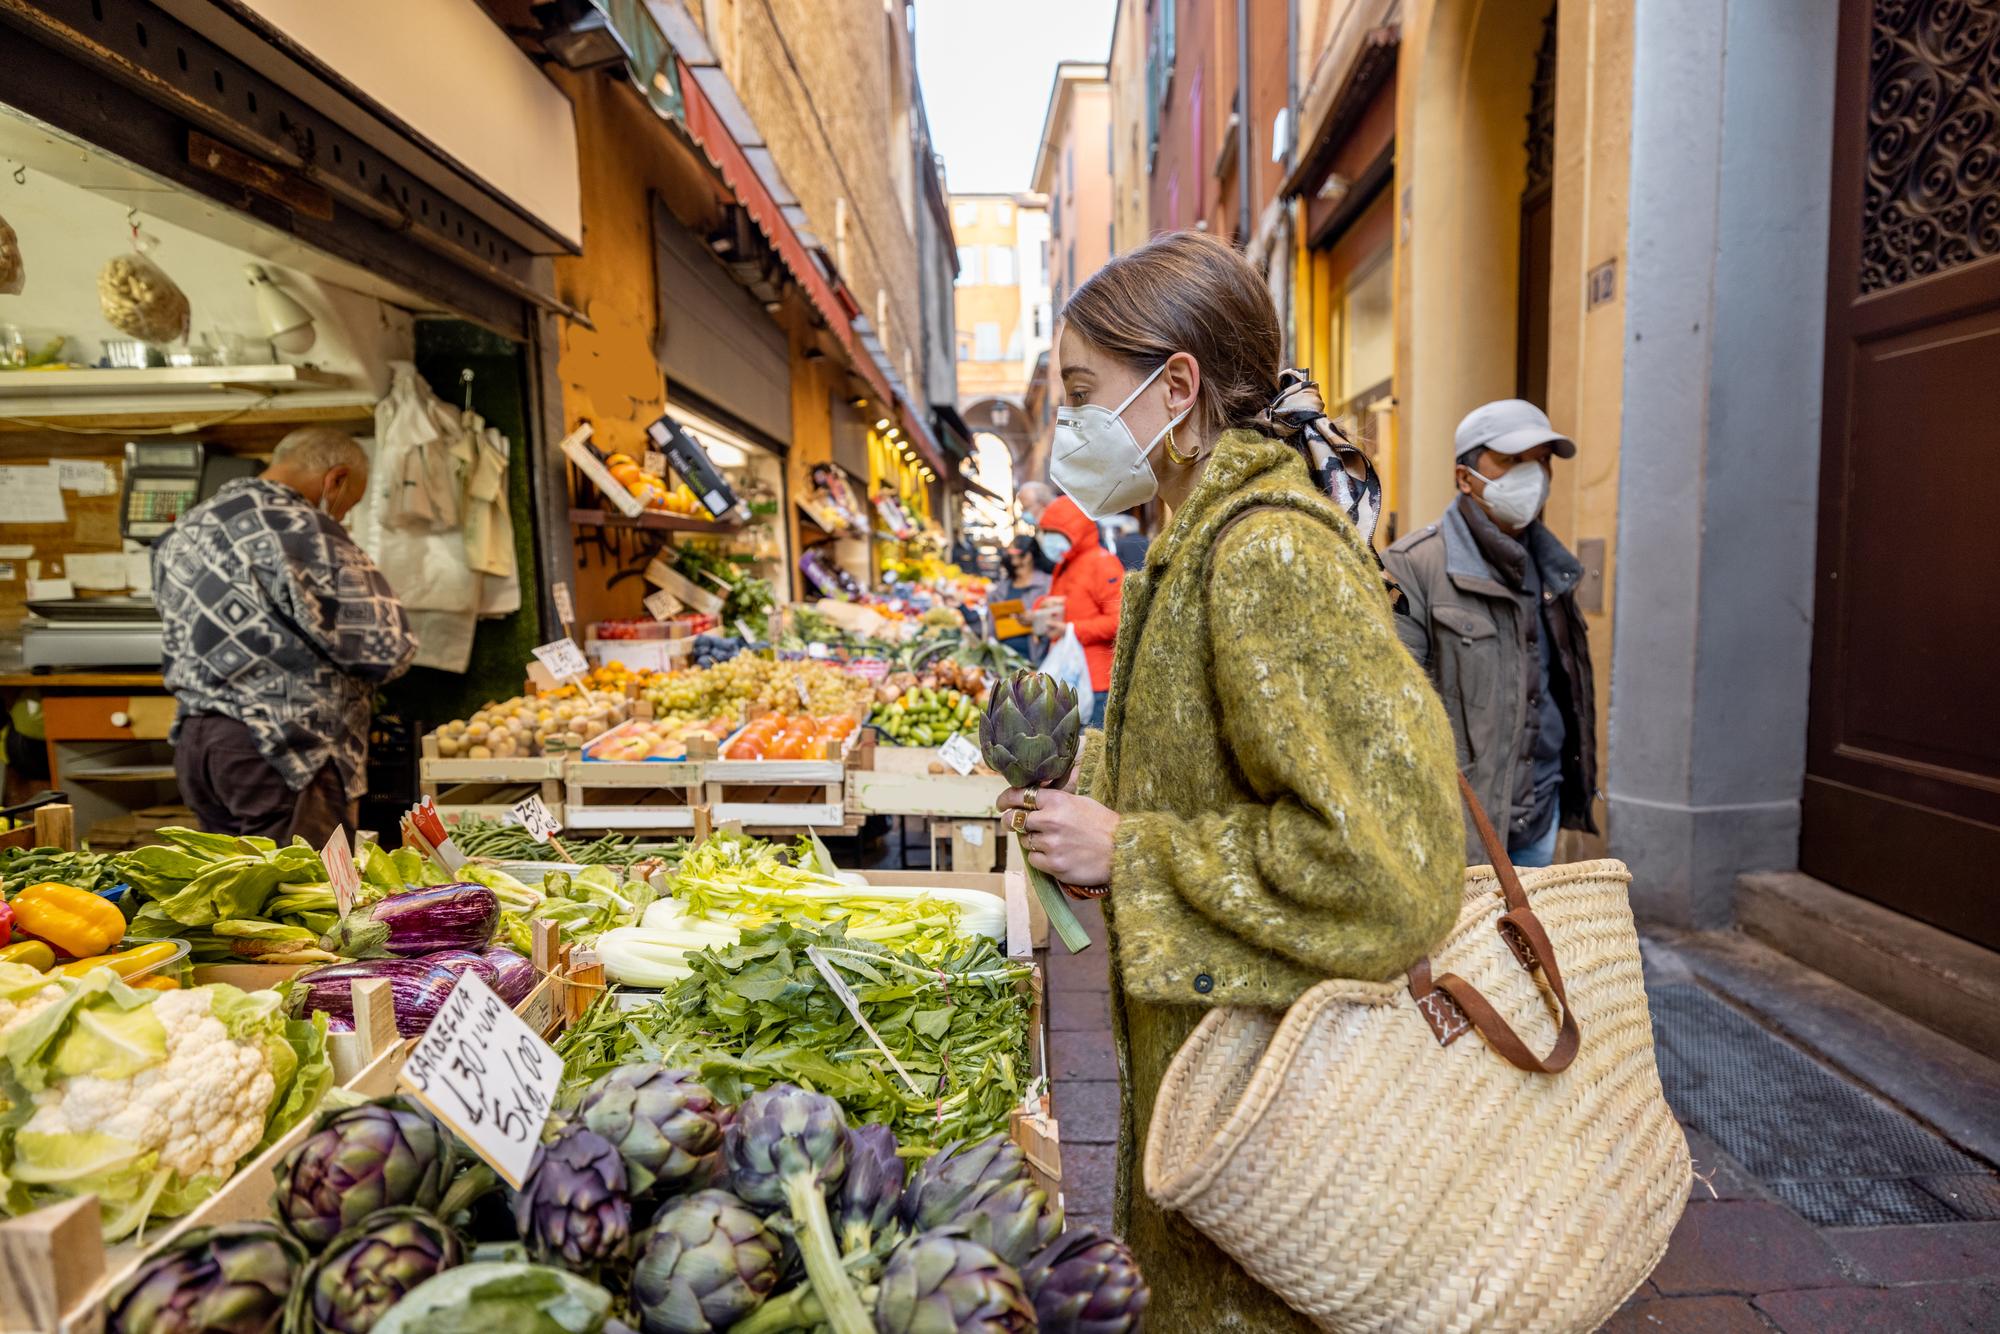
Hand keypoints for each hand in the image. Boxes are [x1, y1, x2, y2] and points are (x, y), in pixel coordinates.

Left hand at [996, 787, 1117, 887]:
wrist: (1123, 850)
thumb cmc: (1103, 824)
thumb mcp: (1080, 801)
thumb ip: (1054, 800)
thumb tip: (1031, 800)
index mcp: (1057, 800)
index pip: (1019, 796)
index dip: (1005, 800)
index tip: (1001, 804)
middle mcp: (1050, 820)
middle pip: (1014, 820)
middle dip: (1011, 822)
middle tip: (1014, 824)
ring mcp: (1051, 844)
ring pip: (1025, 841)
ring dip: (1032, 841)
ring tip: (1052, 841)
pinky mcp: (1054, 865)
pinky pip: (1033, 860)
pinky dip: (1040, 858)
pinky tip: (1056, 855)